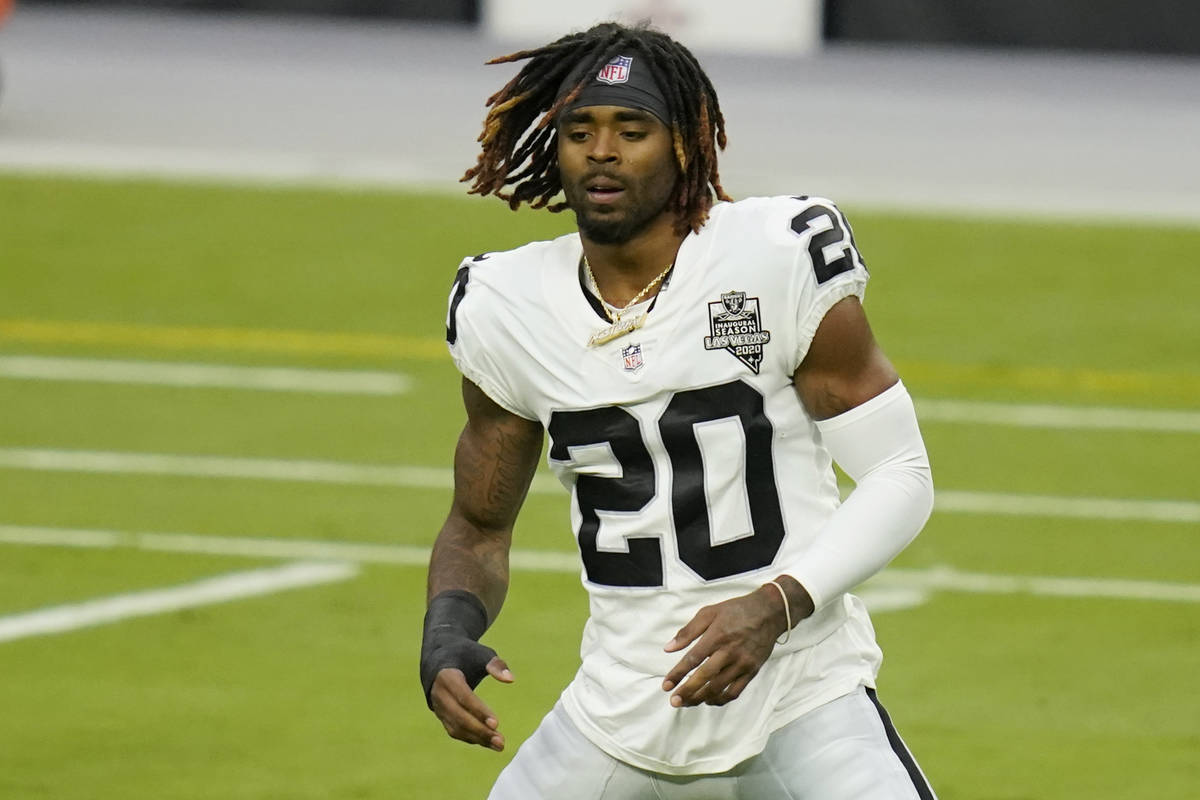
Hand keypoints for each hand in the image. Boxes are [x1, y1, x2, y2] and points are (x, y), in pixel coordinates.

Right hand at [428, 657, 513, 750]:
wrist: (440, 658)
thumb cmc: (466, 654)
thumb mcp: (481, 654)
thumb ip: (496, 665)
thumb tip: (511, 679)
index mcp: (447, 677)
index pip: (464, 698)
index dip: (479, 711)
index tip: (497, 723)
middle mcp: (439, 694)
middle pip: (459, 717)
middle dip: (480, 731)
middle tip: (501, 741)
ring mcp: (438, 707)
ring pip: (456, 728)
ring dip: (477, 739)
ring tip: (499, 745)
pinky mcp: (441, 715)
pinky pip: (455, 730)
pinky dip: (471, 738)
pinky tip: (489, 742)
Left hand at [662, 587, 786, 707]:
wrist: (769, 612)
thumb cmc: (736, 610)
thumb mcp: (709, 612)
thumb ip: (688, 631)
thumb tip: (668, 648)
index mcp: (717, 636)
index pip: (693, 659)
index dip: (678, 674)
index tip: (666, 686)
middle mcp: (729, 652)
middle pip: (705, 677)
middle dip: (687, 692)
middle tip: (674, 701)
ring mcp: (742, 663)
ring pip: (719, 687)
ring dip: (701, 698)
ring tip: (687, 703)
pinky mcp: (752, 671)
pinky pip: (735, 691)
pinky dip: (721, 699)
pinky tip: (709, 700)